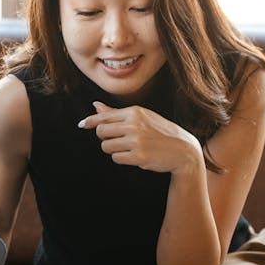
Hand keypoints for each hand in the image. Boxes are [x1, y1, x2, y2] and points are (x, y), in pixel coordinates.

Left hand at [78, 101, 202, 174]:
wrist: (183, 150)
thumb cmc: (160, 132)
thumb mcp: (142, 117)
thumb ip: (116, 113)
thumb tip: (95, 105)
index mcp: (135, 112)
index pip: (104, 116)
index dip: (90, 121)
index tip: (82, 124)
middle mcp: (134, 124)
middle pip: (101, 132)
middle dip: (105, 138)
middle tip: (118, 140)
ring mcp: (136, 141)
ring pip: (106, 147)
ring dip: (113, 149)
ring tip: (128, 148)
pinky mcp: (138, 156)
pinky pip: (116, 158)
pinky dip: (121, 158)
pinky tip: (133, 155)